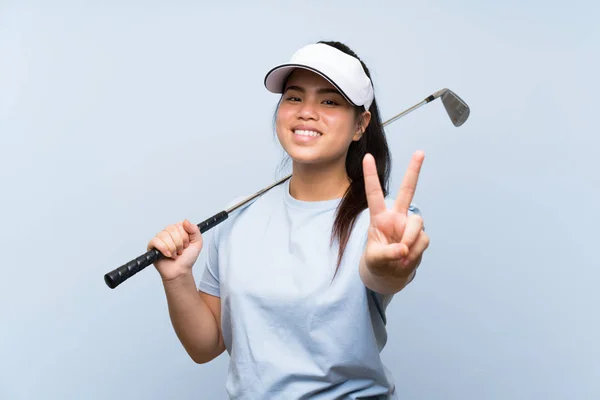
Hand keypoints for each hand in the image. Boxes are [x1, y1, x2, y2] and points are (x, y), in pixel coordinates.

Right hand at [147, 219, 203, 282]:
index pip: (180, 224)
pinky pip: (156, 241)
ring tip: (174, 254)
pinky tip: (167, 255)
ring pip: (164, 235)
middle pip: (172, 229)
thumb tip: (186, 221)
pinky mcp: (152, 245)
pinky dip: (163, 249)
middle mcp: (168, 232)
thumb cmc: (187, 258)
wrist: (180, 271)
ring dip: (172, 248)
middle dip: (179, 243)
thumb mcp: (197, 243)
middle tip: (180, 251)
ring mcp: (160, 238)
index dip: (184, 236)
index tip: (186, 245)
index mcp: (178, 230)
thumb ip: (195, 230)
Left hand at [362, 151, 429, 278]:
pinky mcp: (421, 237)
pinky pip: (422, 241)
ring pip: (417, 223)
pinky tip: (406, 260)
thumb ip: (387, 253)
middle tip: (420, 152)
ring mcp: (410, 225)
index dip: (370, 175)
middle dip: (413, 171)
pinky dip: (414, 253)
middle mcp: (397, 216)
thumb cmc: (377, 262)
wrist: (390, 274)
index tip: (367, 157)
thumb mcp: (374, 259)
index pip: (374, 193)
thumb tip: (404, 248)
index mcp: (379, 217)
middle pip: (407, 190)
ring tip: (401, 256)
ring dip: (410, 240)